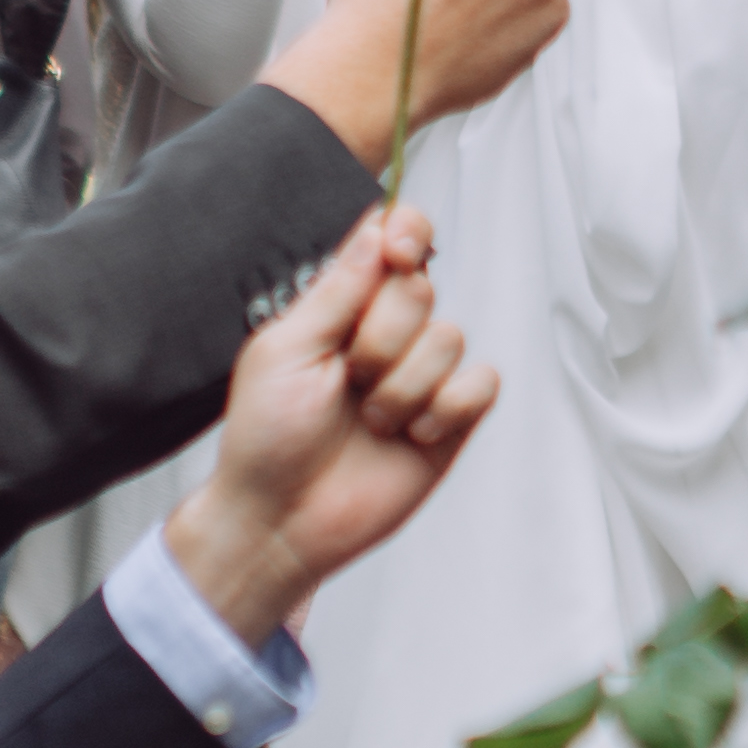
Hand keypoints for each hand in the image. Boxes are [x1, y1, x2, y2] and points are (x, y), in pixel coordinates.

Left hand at [167, 201, 498, 637]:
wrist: (280, 521)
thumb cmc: (266, 438)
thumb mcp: (284, 349)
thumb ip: (337, 288)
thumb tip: (376, 226)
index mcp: (341, 307)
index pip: (392, 241)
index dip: (406, 233)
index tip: (398, 252)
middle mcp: (385, 334)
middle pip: (421, 289)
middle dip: (382, 337)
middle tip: (349, 378)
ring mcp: (420, 376)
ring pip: (449, 339)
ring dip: (404, 385)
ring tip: (370, 420)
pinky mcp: (450, 419)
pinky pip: (481, 384)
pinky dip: (447, 408)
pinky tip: (411, 433)